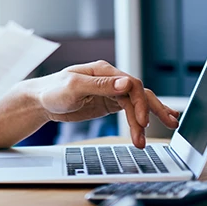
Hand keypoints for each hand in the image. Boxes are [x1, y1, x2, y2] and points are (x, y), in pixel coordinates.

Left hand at [23, 60, 179, 147]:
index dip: (140, 103)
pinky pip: (130, 110)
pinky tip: (152, 124)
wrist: (39, 101)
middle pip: (139, 93)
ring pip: (137, 103)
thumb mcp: (74, 87)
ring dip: (147, 119)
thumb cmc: (52, 91)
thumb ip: (101, 85)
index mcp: (103, 71)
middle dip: (152, 110)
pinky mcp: (108, 104)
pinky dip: (141, 118)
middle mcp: (110, 80)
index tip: (141, 121)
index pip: (131, 84)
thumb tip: (126, 82)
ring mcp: (110, 92)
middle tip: (167, 125)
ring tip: (158, 134)